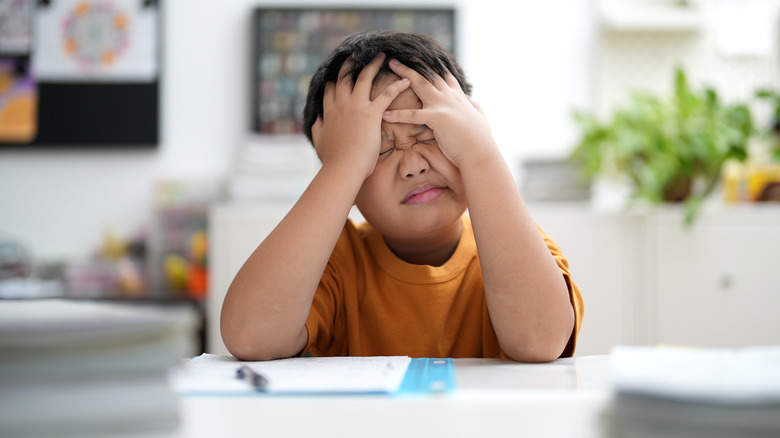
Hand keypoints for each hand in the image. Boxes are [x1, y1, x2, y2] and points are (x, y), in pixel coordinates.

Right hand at [313, 53, 410, 178]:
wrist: (343, 168)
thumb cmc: (333, 160)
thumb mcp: (319, 141)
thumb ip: (317, 128)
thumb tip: (317, 120)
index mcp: (329, 111)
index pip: (330, 89)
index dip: (335, 80)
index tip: (339, 74)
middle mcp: (341, 104)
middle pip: (346, 77)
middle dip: (351, 64)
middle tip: (357, 56)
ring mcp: (356, 107)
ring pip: (365, 78)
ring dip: (373, 64)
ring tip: (381, 55)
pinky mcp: (371, 114)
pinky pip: (387, 94)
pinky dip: (397, 86)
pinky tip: (406, 80)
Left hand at [382, 59, 494, 167]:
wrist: (481, 154)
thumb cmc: (480, 140)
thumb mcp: (480, 117)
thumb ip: (474, 107)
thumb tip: (472, 101)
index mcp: (459, 97)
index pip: (443, 76)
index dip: (431, 67)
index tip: (420, 59)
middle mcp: (450, 97)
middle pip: (429, 74)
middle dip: (414, 63)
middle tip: (399, 57)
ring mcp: (444, 105)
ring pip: (420, 84)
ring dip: (404, 74)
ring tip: (391, 65)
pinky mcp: (437, 118)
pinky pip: (413, 115)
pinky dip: (398, 114)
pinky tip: (385, 114)